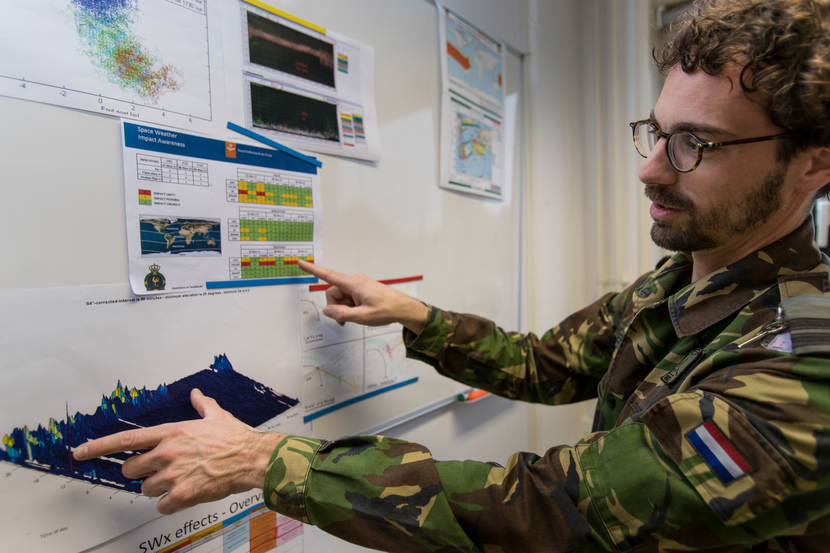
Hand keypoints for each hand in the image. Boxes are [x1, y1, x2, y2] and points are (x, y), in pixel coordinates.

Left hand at [73, 389, 283, 514]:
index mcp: (171, 432)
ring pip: (146, 489)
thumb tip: (197, 395)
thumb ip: (202, 405)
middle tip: (158, 470)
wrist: (253, 459)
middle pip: (131, 469)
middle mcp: (167, 453)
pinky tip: (184, 495)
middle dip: (140, 472)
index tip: (80, 452)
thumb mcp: (217, 416)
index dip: (98, 447)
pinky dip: (170, 503)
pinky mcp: (181, 495)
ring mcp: (173, 475)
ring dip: (158, 488)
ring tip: (179, 481)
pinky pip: (161, 505)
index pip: (125, 440)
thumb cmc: (236, 439)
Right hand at [299, 260, 428, 332]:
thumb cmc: (386, 310)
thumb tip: (327, 310)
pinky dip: (350, 306)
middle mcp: (355, 281)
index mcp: (354, 284)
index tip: (301, 263)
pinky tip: (359, 313)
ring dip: (344, 308)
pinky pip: (349, 297)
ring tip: (357, 317)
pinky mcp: (362, 288)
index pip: (328, 275)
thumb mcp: (362, 317)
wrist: (403, 308)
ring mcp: (358, 284)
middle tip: (346, 320)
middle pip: (334, 292)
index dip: (313, 270)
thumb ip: (341, 314)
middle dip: (336, 307)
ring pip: (341, 297)